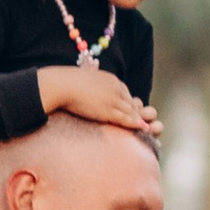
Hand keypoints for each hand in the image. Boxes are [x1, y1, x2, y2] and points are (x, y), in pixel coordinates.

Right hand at [37, 65, 161, 139]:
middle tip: (147, 123)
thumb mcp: (81, 80)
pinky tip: (142, 129)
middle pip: (131, 103)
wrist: (60, 84)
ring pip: (131, 111)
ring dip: (140, 120)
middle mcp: (115, 87)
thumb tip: (81, 90)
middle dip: (138, 113)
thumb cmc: (64, 83)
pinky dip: (135, 124)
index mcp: (110, 79)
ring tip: (149, 130)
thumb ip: (88, 86)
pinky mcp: (109, 109)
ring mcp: (113, 98)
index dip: (129, 105)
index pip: (124, 93)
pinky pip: (126, 118)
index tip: (133, 112)